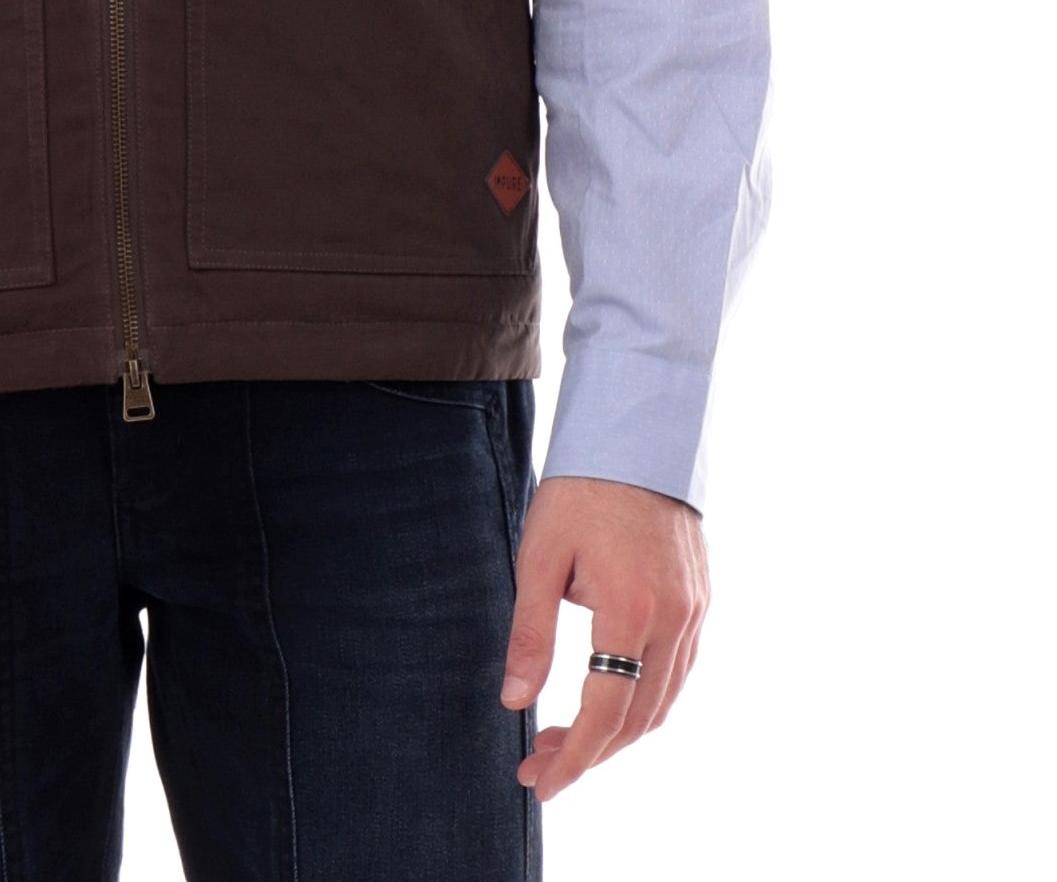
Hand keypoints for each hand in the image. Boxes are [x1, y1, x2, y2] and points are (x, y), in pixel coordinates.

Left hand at [498, 474, 708, 803]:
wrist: (637, 432)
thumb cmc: (580, 490)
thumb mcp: (540, 555)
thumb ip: (530, 632)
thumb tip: (514, 701)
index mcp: (630, 609)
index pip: (604, 712)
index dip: (572, 757)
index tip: (540, 782)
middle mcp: (674, 620)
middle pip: (637, 719)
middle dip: (589, 753)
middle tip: (541, 765)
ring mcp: (695, 612)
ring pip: (663, 702)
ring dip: (618, 733)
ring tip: (566, 740)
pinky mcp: (701, 600)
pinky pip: (678, 672)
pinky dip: (645, 701)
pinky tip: (609, 699)